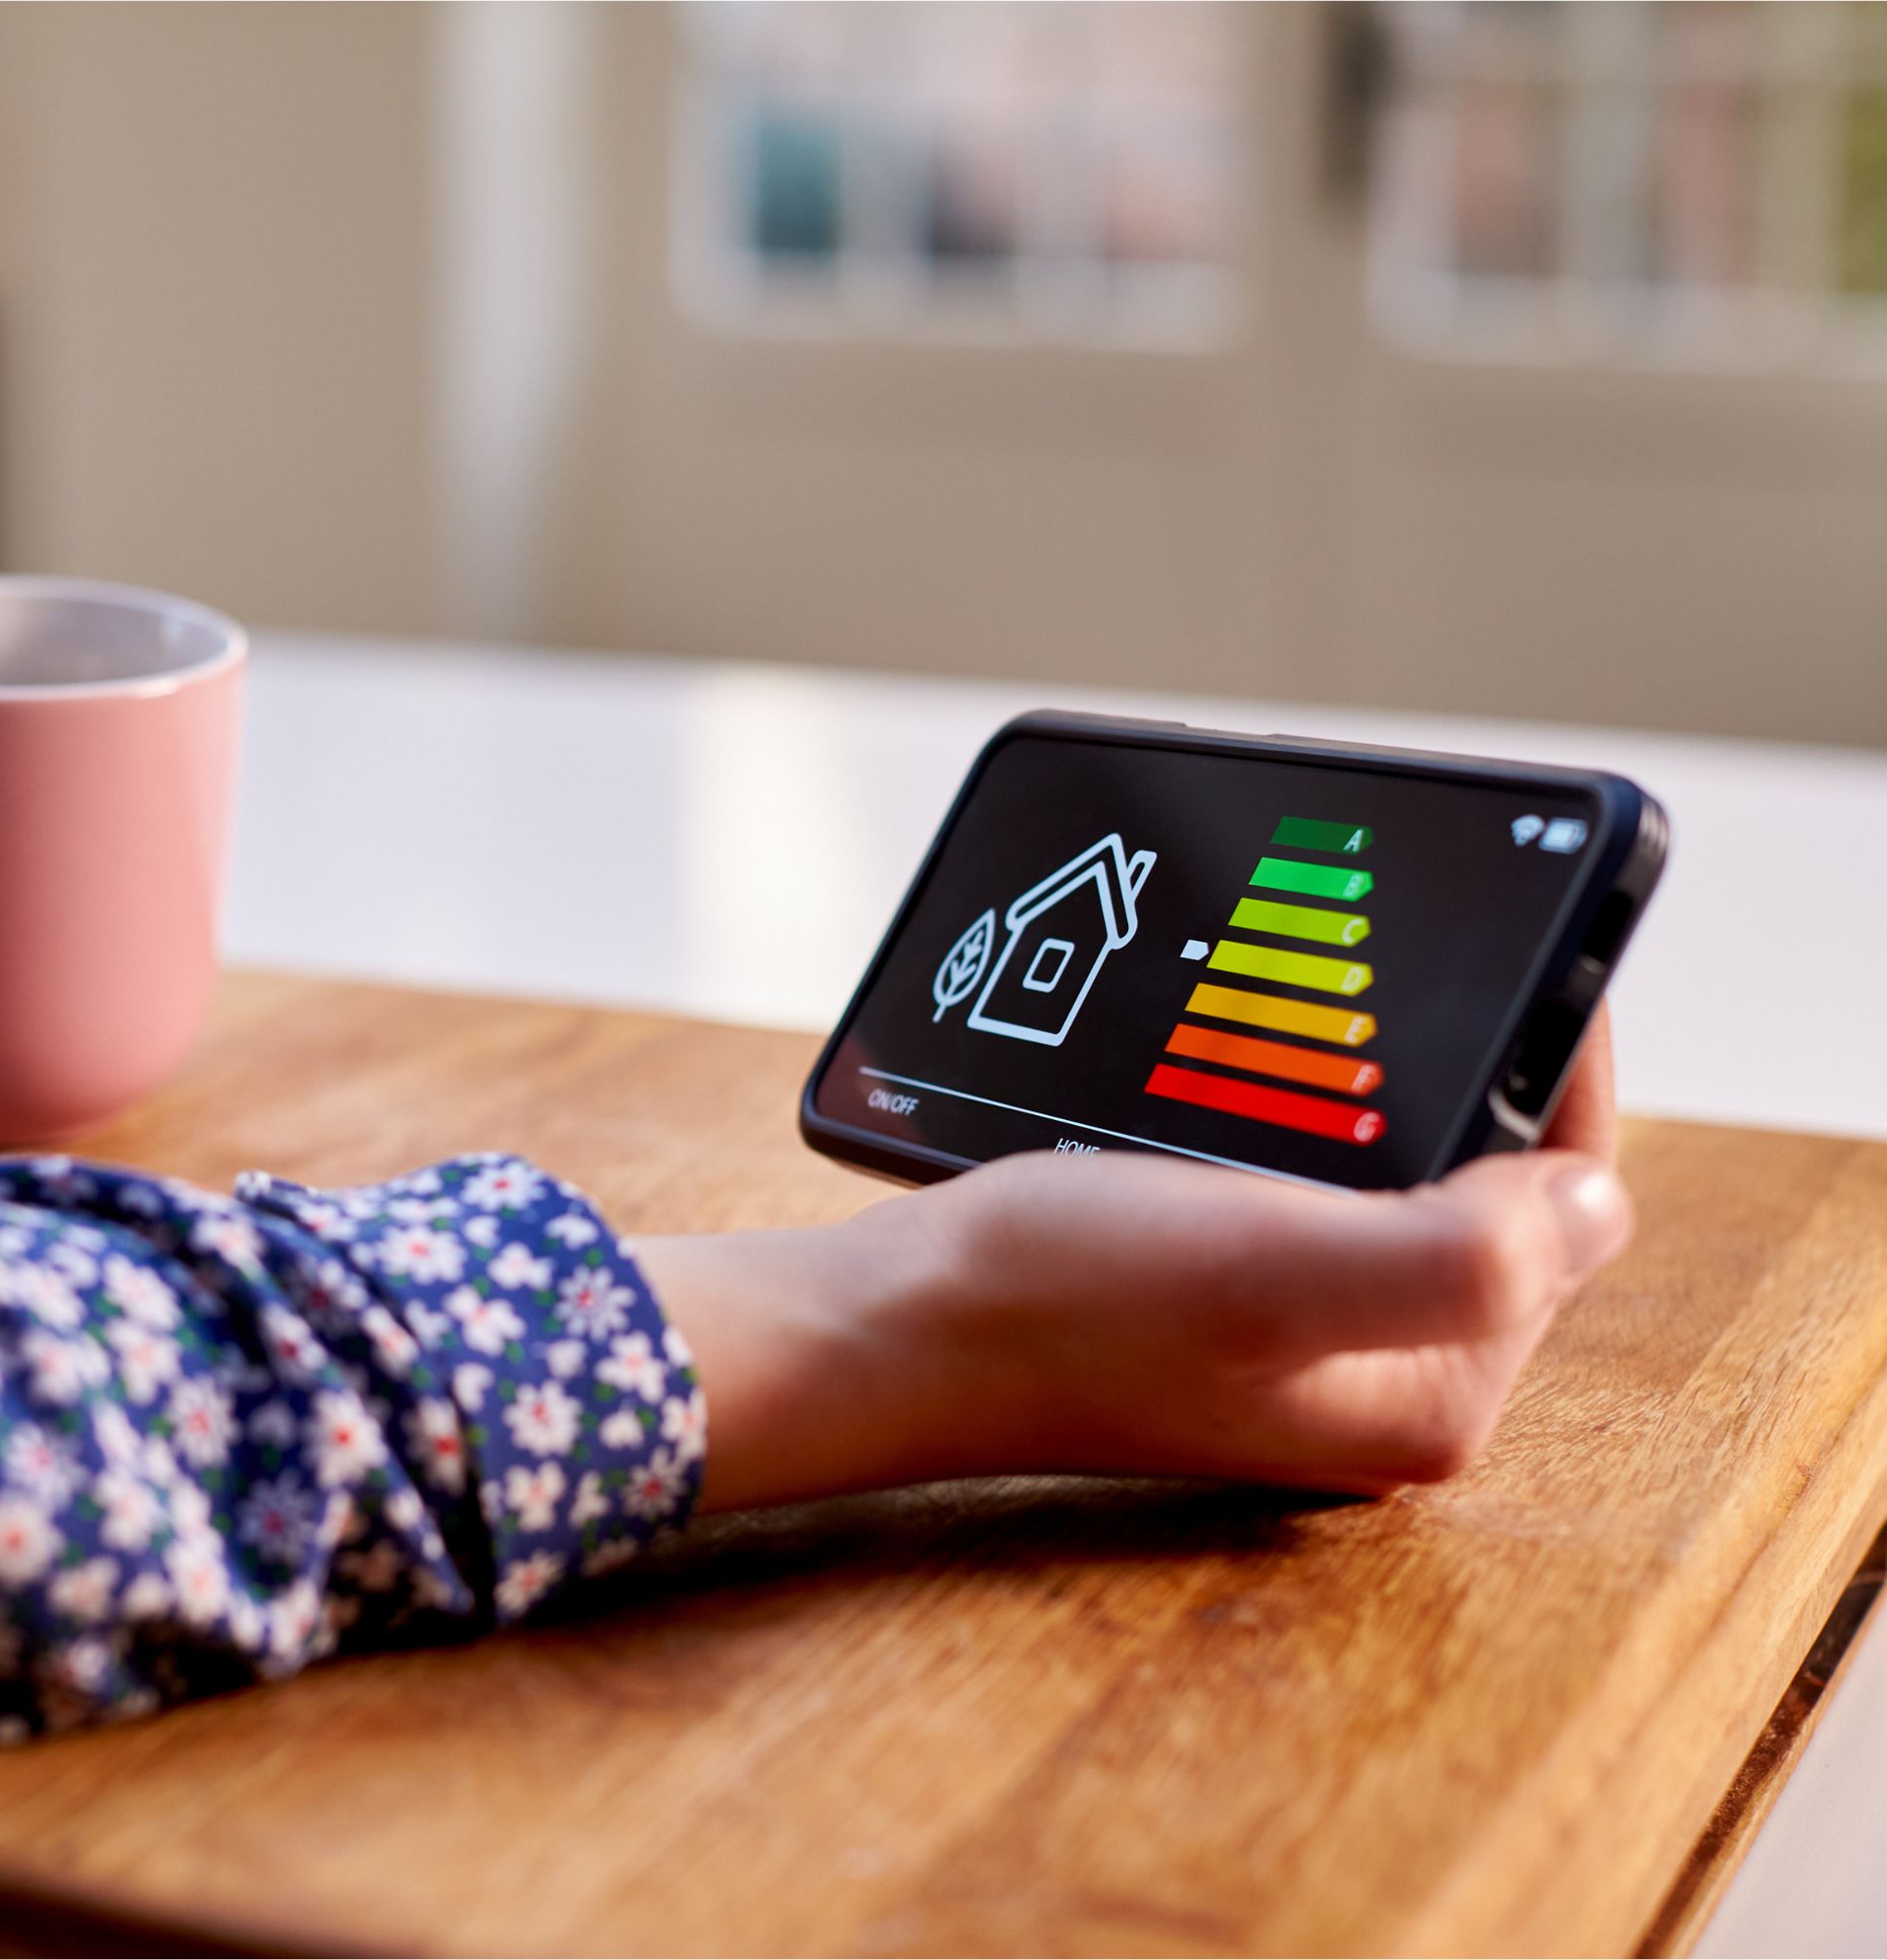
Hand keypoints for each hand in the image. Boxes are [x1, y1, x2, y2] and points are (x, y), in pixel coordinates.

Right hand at [634, 1008, 1629, 1509]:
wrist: (894, 1323)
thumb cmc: (1059, 1300)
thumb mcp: (1271, 1271)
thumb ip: (1461, 1254)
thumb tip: (1596, 1199)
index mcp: (1425, 1390)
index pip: (1562, 1209)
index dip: (1561, 1071)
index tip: (1532, 953)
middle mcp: (1375, 1373)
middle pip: (1489, 1190)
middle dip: (1472, 1070)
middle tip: (1429, 959)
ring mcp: (1300, 1338)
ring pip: (1402, 1174)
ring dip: (1392, 1081)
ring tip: (1353, 990)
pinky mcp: (1232, 1297)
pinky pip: (1322, 1179)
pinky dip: (1316, 1109)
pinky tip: (1269, 1059)